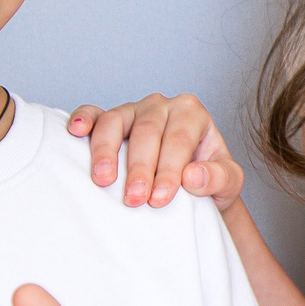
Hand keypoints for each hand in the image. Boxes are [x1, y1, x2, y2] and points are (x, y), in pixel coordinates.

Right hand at [67, 92, 244, 208]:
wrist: (191, 185)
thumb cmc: (208, 179)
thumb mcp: (228, 183)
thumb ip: (219, 178)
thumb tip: (193, 176)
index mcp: (192, 114)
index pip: (179, 140)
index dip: (169, 170)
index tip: (159, 199)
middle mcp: (162, 106)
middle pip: (147, 132)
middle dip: (140, 167)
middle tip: (134, 199)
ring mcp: (134, 109)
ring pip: (116, 121)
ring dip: (107, 150)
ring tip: (103, 180)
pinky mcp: (110, 119)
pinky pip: (94, 113)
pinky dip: (83, 119)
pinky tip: (76, 132)